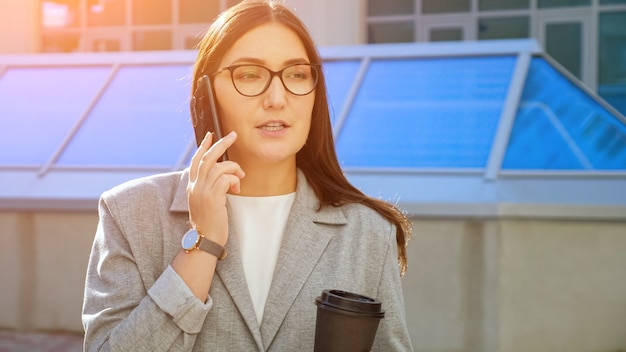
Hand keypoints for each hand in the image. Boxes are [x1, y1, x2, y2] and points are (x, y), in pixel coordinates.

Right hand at [187, 131, 244, 245]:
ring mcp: (203, 191)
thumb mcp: (205, 202)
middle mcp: (195, 186)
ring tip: (240, 178)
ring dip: (234, 168)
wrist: (203, 240)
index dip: (203, 146)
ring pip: (219, 166)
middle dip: (221, 144)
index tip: (210, 135)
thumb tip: (224, 177)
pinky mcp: (213, 198)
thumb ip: (210, 188)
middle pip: (208, 158)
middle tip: (233, 135)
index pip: (196, 161)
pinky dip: (234, 180)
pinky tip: (237, 190)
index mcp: (192, 186)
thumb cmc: (208, 223)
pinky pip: (226, 179)